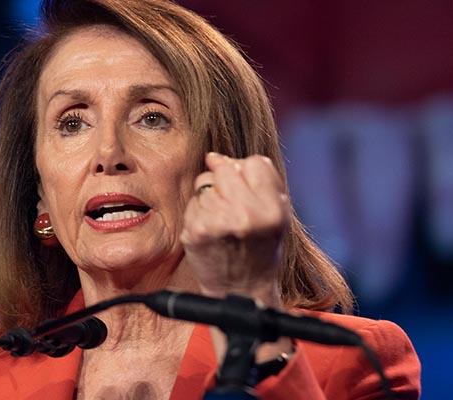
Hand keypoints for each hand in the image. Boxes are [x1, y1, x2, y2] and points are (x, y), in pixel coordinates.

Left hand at [180, 152, 289, 306]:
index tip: (248, 190)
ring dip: (210, 195)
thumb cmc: (260, 250)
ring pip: (205, 181)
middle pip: (225, 167)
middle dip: (226, 180)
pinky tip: (209, 229)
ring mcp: (217, 222)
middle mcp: (245, 215)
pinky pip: (193, 201)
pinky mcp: (195, 230)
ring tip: (221, 220)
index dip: (249, 173)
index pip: (255, 162)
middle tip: (231, 204)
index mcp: (272, 210)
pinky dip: (198, 210)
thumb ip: (259, 182)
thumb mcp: (277, 216)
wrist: (241, 291)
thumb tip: (217, 156)